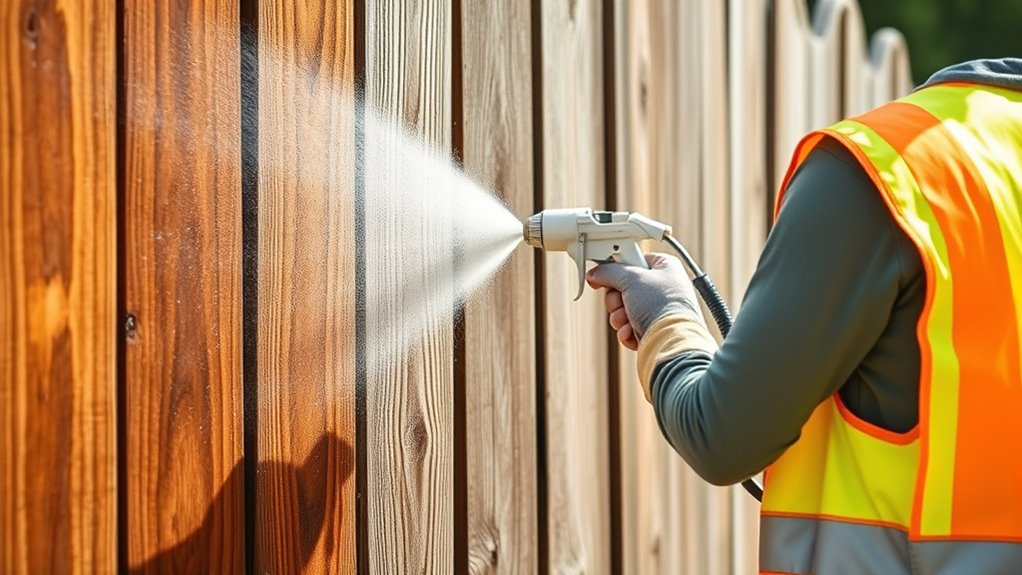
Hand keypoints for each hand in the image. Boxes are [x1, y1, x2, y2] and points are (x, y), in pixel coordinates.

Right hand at [586, 253, 705, 347]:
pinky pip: (629, 326)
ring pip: (623, 308)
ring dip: (619, 316)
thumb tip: (595, 274)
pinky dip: (626, 330)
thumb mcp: (631, 279)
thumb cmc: (661, 306)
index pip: (634, 259)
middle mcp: (663, 287)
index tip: (604, 272)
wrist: (671, 342)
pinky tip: (632, 332)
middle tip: (621, 301)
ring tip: (627, 320)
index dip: (618, 267)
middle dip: (616, 298)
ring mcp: (658, 309)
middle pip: (624, 286)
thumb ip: (609, 272)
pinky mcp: (653, 329)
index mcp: (665, 267)